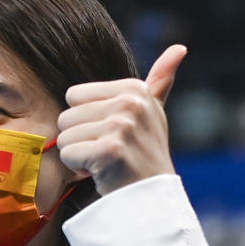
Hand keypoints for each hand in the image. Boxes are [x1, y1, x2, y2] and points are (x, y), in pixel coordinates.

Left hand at [56, 44, 186, 194]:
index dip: (86, 119)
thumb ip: (160, 80)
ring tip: (105, 162)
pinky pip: (68, 154)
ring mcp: (121, 126)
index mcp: (134, 88)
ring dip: (78, 154)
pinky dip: (78, 168)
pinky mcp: (109, 151)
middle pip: (66, 115)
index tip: (111, 134)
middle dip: (80, 138)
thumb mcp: (153, 112)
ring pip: (65, 135)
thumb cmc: (144, 154)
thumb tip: (179, 47)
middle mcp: (130, 103)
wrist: (151, 198)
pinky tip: (101, 172)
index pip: (74, 95)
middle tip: (107, 152)